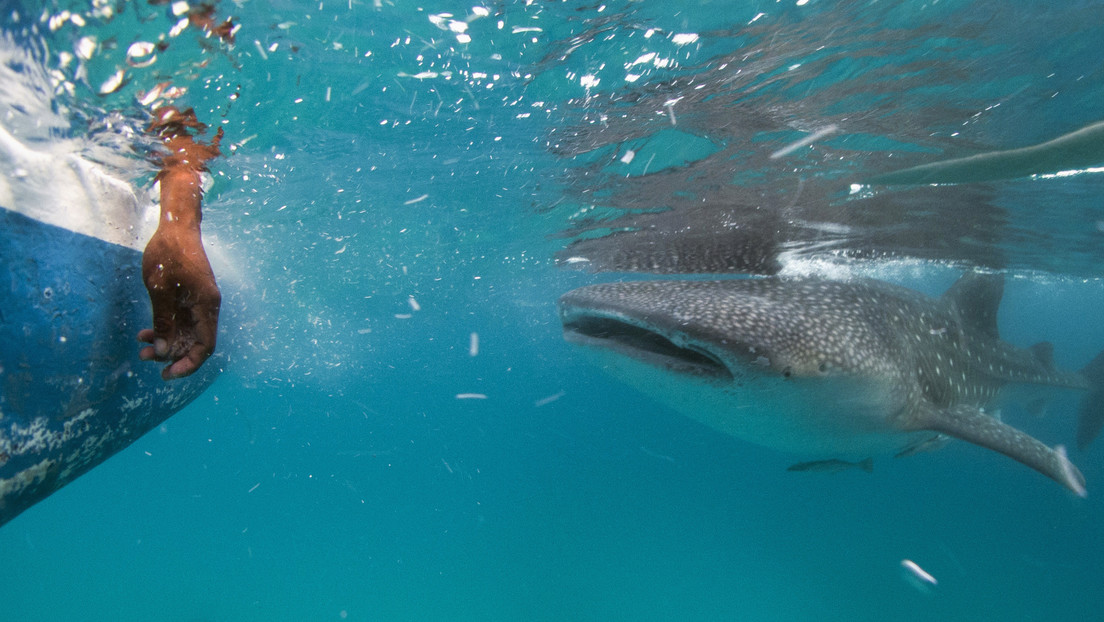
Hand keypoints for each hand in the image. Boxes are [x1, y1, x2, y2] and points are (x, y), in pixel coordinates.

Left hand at [138, 222, 220, 379]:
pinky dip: (165, 330)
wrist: (176, 228)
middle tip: (145, 359)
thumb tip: (163, 352)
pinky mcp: (189, 298)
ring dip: (166, 344)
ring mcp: (198, 303)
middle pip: (196, 343)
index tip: (167, 373)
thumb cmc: (168, 254)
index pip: (205, 346)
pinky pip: (180, 322)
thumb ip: (163, 322)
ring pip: (186, 335)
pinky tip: (145, 332)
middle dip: (172, 355)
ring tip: (141, 347)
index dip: (189, 364)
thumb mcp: (160, 290)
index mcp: (206, 306)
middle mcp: (207, 308)